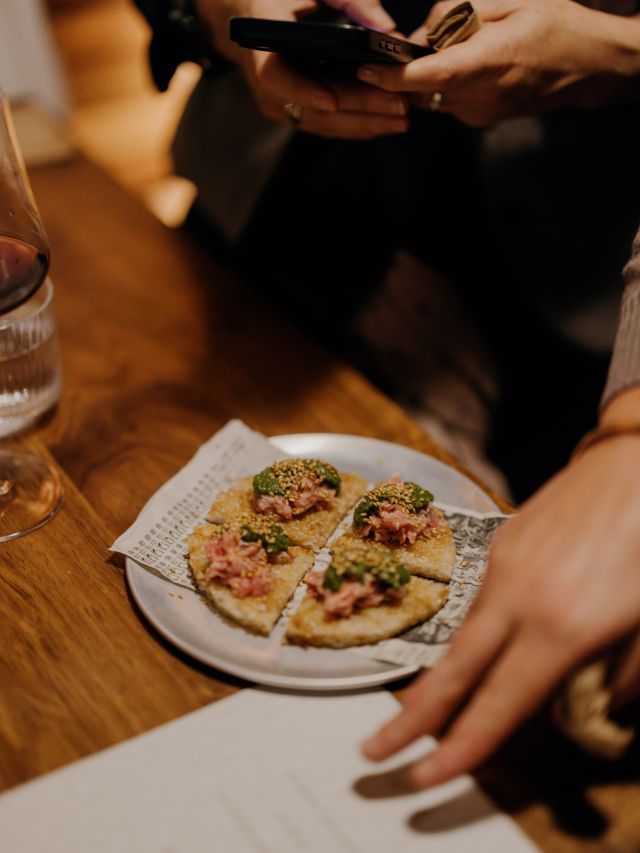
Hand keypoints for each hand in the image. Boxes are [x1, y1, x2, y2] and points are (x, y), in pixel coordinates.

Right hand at [196, 0, 408, 137]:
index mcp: (262, 41)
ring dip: (364, 123)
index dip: (303, 90)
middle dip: (360, 108)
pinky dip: (354, 126)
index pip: (275, 74)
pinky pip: (323, 125)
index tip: (330, 101)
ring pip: (321, 122)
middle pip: (313, 105)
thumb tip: (387, 29)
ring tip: (400, 119)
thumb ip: (350, 1)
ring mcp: (276, 101)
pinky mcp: (290, 112)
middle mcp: (265, 79)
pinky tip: (383, 123)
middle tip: (398, 106)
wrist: (252, 16)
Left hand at [357, 0, 639, 126]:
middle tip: (440, 36)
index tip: (365, 70)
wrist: (590, 66)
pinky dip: (449, 82)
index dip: (393, 76)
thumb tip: (423, 34)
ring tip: (467, 46)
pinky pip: (450, 100)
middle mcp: (480, 97)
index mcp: (488, 62)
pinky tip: (475, 62)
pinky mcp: (481, 120)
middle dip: (415, 64)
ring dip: (434, 73)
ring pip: (434, 95)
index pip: (429, 76)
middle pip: (424, 86)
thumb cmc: (556, 25)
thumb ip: (461, 14)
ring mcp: (480, 114)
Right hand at [362, 389, 639, 786]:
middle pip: (453, 672)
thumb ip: (618, 678)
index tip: (425, 777)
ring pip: (465, 635)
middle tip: (373, 753)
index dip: (461, 748)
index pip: (500, 706)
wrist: (637, 460)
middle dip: (411, 718)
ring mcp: (502, 565)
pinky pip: (482, 600)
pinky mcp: (500, 541)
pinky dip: (478, 633)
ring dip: (447, 677)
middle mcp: (517, 598)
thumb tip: (586, 702)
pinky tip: (488, 642)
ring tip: (431, 707)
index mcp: (560, 628)